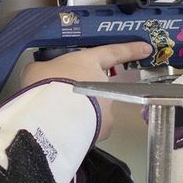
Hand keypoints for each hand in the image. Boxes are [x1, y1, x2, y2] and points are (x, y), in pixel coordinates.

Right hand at [21, 41, 152, 139]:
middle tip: (61, 103)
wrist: (52, 116)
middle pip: (96, 88)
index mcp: (88, 63)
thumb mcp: (36, 70)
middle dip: (84, 96)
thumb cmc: (45, 85)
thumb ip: (44, 71)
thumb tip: (42, 75)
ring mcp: (107, 107)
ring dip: (82, 115)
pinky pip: (93, 129)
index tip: (146, 49)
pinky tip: (67, 133)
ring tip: (60, 121)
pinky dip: (83, 131)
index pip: (112, 53)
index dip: (129, 50)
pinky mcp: (104, 129)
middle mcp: (103, 83)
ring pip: (94, 111)